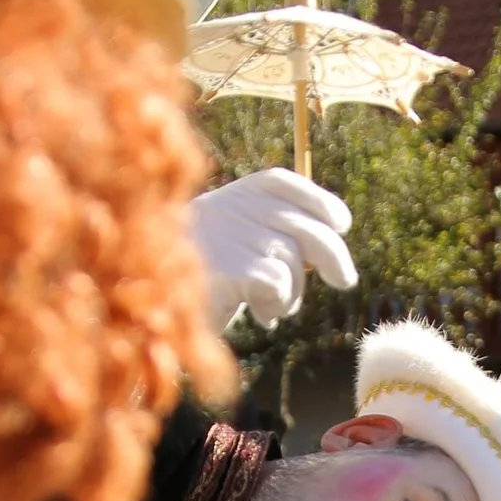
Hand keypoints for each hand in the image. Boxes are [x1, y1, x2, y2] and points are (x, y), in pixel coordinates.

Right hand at [189, 168, 357, 328]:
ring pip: (292, 260)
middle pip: (302, 225)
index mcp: (233, 194)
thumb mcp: (240, 245)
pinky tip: (261, 315)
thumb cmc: (206, 278)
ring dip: (293, 292)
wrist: (154, 300)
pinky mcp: (227, 267)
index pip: (284, 185)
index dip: (320, 202)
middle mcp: (233, 206)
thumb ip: (277, 235)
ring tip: (273, 307)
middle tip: (345, 281)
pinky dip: (277, 304)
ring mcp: (230, 234)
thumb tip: (332, 251)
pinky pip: (277, 282)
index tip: (341, 224)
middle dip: (334, 254)